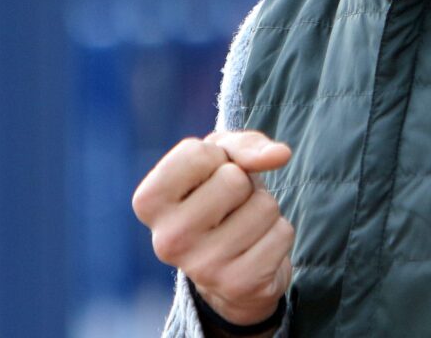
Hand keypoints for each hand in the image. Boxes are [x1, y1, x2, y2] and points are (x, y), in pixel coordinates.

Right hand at [132, 130, 295, 326]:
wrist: (230, 264)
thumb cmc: (218, 196)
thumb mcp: (220, 158)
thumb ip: (244, 145)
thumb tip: (280, 154)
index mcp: (148, 202)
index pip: (197, 153)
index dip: (216, 157)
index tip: (206, 179)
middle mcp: (167, 240)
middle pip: (233, 179)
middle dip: (243, 184)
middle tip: (229, 206)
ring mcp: (201, 267)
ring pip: (264, 206)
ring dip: (263, 209)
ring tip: (243, 226)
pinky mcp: (238, 285)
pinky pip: (282, 233)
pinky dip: (278, 233)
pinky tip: (255, 247)